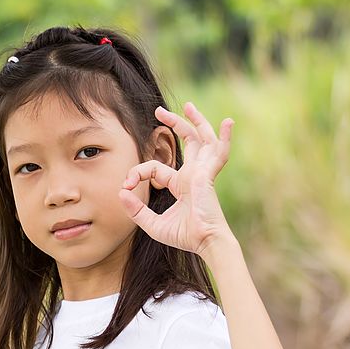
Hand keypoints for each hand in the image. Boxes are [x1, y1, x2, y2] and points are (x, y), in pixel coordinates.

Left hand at [117, 102, 234, 257]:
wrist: (204, 243)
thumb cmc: (184, 236)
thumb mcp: (152, 224)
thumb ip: (135, 210)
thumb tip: (120, 192)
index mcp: (181, 183)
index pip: (154, 168)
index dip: (136, 172)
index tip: (125, 185)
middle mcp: (193, 174)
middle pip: (186, 142)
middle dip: (174, 124)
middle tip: (159, 111)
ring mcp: (202, 172)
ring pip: (201, 139)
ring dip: (196, 121)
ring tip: (188, 106)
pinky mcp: (206, 175)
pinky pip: (218, 152)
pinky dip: (226, 137)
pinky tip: (229, 122)